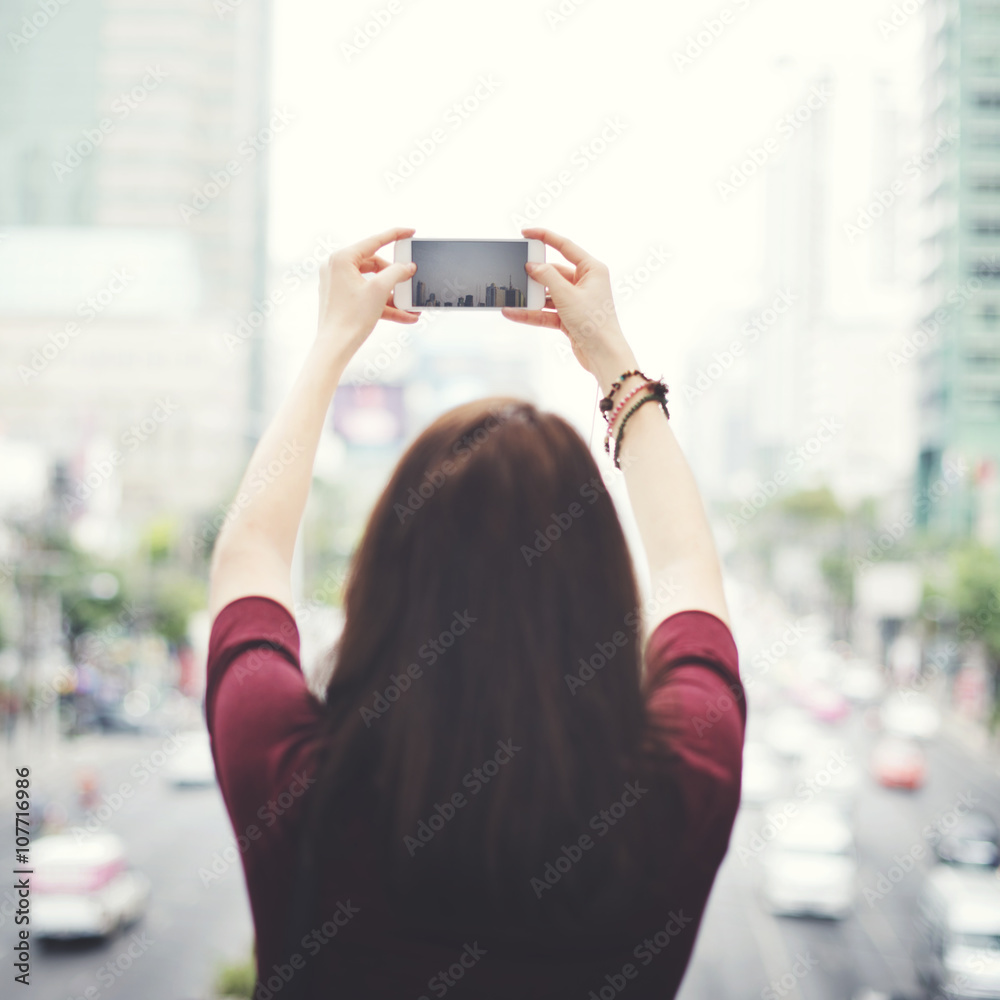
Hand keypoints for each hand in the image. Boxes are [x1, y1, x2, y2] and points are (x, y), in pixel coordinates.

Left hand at [317, 226, 418, 358]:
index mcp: (342, 258)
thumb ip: (396, 272)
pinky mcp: (341, 299)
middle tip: (410, 283)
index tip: (410, 232)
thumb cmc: (352, 318)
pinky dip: (383, 305)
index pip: (374, 241)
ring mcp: (338, 284)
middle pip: (374, 265)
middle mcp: (336, 267)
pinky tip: (405, 316)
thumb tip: (408, 266)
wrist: (335, 347)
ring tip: (412, 306)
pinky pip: (366, 296)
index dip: (395, 235)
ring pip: (372, 283)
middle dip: (395, 277)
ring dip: (393, 295)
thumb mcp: (380, 290)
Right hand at [502, 227, 636, 386]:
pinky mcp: (569, 318)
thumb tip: (532, 265)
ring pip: (548, 294)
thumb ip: (547, 277)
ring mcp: (577, 301)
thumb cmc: (594, 322)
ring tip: (511, 297)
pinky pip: (546, 312)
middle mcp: (586, 283)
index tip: (526, 233)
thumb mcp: (566, 295)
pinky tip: (513, 313)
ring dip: (531, 298)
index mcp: (592, 269)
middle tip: (516, 272)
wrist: (603, 355)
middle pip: (554, 272)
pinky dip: (532, 314)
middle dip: (535, 276)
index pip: (565, 246)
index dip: (545, 237)